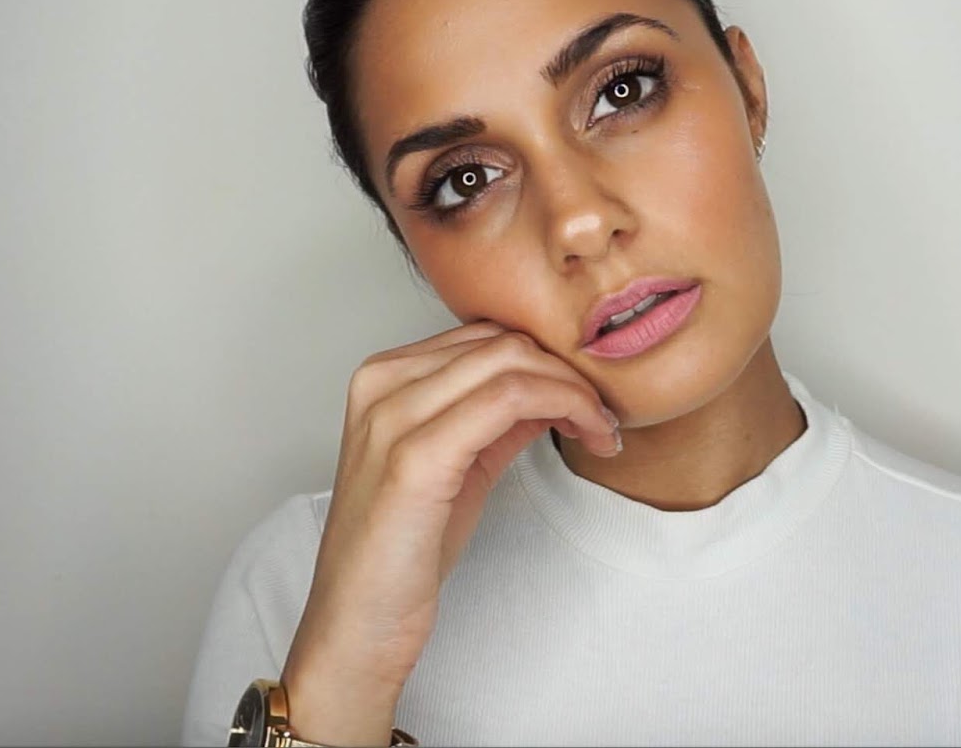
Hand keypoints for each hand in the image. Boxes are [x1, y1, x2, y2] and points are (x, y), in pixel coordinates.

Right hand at [279, 321, 619, 744]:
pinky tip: (587, 435)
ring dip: (575, 390)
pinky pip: (510, 399)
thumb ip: (496, 419)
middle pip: (501, 341)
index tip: (586, 395)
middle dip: (568, 371)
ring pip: (511, 362)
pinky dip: (564, 406)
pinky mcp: (415, 457)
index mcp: (382, 379)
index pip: (484, 334)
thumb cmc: (398, 554)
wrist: (357, 626)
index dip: (547, 358)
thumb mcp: (456, 466)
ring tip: (601, 429)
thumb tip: (554, 387)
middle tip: (603, 415)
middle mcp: (381, 385)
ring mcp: (393, 417)